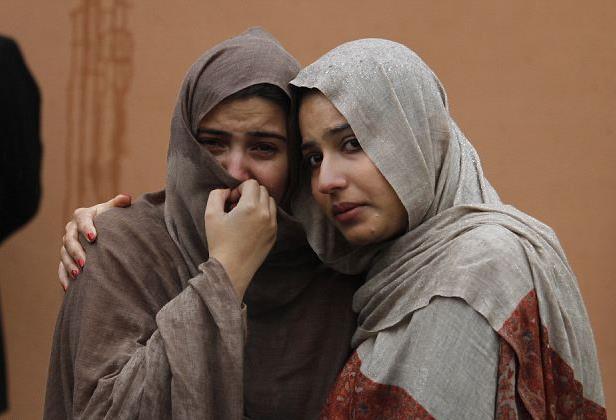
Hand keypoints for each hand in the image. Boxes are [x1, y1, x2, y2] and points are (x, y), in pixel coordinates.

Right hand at [59, 194, 131, 290]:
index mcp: (83, 215)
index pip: (82, 219)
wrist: (103, 230)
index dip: (86, 228)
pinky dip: (64, 277)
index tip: (93, 238)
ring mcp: (67, 244)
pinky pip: (61, 268)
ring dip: (70, 265)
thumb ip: (119, 204)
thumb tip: (127, 197)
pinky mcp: (65, 257)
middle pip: (70, 239)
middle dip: (76, 251)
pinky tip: (69, 288)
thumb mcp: (114, 210)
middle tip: (85, 262)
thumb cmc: (110, 218)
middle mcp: (71, 229)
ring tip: (78, 274)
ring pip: (64, 254)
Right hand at [204, 179, 276, 299]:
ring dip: (258, 203)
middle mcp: (265, 214)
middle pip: (263, 190)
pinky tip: (250, 226)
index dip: (239, 188)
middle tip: (237, 207)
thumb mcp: (211, 214)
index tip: (231, 202)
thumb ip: (217, 195)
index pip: (252, 183)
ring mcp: (272, 225)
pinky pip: (272, 216)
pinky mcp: (274, 235)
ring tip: (245, 216)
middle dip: (250, 194)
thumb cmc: (219, 242)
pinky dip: (263, 215)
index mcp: (251, 207)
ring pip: (270, 202)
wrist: (231, 269)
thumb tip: (227, 191)